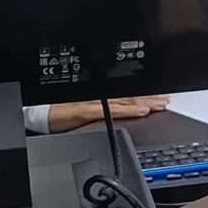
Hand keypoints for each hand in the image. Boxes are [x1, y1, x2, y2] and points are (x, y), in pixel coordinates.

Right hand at [47, 96, 169, 131]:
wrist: (40, 114)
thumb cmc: (60, 110)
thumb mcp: (86, 109)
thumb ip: (104, 109)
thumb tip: (123, 113)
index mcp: (101, 94)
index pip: (128, 93)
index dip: (146, 94)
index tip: (161, 95)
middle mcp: (100, 95)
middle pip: (131, 95)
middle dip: (151, 98)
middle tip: (167, 99)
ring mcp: (94, 102)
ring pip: (125, 101)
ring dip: (145, 103)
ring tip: (161, 104)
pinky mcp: (87, 111)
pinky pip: (111, 111)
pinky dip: (128, 111)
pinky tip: (141, 112)